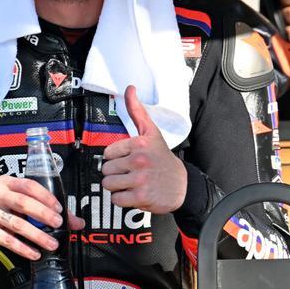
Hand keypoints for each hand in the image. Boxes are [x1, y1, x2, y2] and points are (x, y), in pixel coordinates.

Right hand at [0, 175, 83, 259]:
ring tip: (51, 244)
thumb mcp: (22, 208)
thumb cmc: (3, 214)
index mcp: (6, 182)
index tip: (60, 209)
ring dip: (37, 235)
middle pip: (23, 202)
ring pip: (16, 223)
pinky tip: (34, 253)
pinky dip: (22, 248)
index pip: (29, 185)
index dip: (46, 197)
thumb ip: (48, 211)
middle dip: (44, 215)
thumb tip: (77, 222)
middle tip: (59, 224)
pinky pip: (6, 239)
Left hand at [101, 85, 186, 212]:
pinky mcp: (140, 196)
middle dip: (116, 174)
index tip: (128, 160)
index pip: (107, 153)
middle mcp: (139, 160)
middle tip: (131, 174)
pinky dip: (122, 200)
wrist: (183, 185)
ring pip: (108, 184)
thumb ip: (137, 111)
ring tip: (131, 183)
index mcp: (139, 144)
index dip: (116, 158)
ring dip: (117, 187)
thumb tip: (130, 88)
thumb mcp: (152, 133)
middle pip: (106, 170)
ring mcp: (139, 179)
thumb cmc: (163, 159)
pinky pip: (116, 199)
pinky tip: (134, 194)